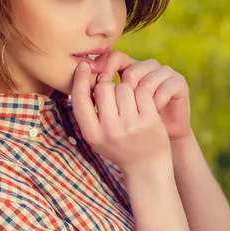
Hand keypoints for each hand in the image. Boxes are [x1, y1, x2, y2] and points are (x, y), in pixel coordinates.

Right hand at [70, 59, 172, 174]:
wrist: (146, 165)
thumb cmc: (117, 146)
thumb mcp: (96, 135)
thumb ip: (87, 112)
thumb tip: (86, 74)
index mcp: (92, 134)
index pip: (79, 98)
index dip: (79, 78)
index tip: (83, 65)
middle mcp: (109, 131)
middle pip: (103, 87)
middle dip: (108, 85)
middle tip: (114, 95)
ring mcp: (131, 126)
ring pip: (123, 87)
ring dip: (126, 89)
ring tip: (129, 102)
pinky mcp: (150, 121)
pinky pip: (141, 91)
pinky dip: (141, 93)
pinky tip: (142, 103)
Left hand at [97, 51, 191, 141]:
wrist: (158, 147)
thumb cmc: (128, 130)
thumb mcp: (110, 112)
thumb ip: (98, 94)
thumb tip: (86, 73)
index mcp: (129, 69)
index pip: (114, 57)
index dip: (106, 71)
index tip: (99, 87)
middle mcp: (147, 66)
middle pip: (129, 73)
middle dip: (124, 98)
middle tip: (125, 115)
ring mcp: (164, 72)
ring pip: (146, 82)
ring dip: (142, 104)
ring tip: (140, 117)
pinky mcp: (179, 82)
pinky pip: (162, 89)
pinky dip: (157, 104)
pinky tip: (156, 113)